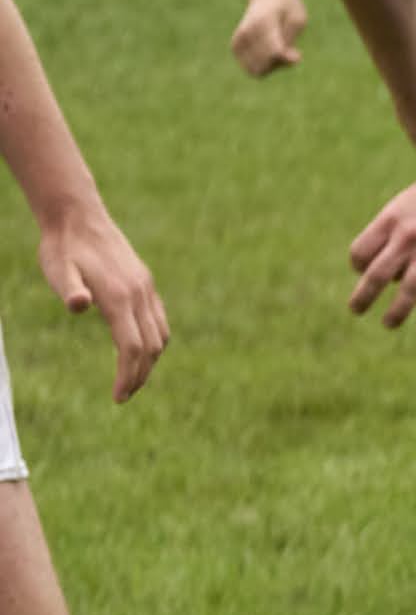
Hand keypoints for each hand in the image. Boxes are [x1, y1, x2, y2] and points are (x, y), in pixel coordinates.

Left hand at [39, 204, 168, 401]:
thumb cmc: (62, 247)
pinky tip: (140, 346)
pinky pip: (159, 319)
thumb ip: (68, 289)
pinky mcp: (145, 283)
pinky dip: (155, 340)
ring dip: (150, 360)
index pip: (133, 348)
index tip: (118, 397)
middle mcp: (140, 295)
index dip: (128, 376)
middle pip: (151, 347)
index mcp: (120, 297)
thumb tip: (78, 305)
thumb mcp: (56, 269)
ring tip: (133, 376)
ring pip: (160, 334)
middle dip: (140, 375)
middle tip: (124, 395)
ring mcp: (146, 289)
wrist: (78, 216)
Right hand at [231, 0, 306, 76]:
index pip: (274, 53)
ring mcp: (238, 40)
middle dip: (280, 64)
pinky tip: (270, 51)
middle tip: (288, 50)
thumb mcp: (297, 19)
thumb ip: (291, 41)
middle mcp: (246, 32)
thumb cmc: (287, 7)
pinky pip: (251, 68)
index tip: (298, 54)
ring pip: (257, 71)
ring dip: (272, 66)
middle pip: (265, 66)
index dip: (288, 60)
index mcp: (263, 24)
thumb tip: (292, 61)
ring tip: (279, 49)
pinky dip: (263, 65)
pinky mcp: (235, 46)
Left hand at [348, 156, 415, 337]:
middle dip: (363, 297)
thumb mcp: (402, 206)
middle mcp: (406, 239)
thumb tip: (380, 265)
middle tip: (356, 309)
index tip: (364, 270)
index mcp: (388, 222)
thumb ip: (388, 233)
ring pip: (407, 289)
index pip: (360, 253)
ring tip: (387, 323)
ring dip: (395, 312)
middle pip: (376, 275)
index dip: (358, 266)